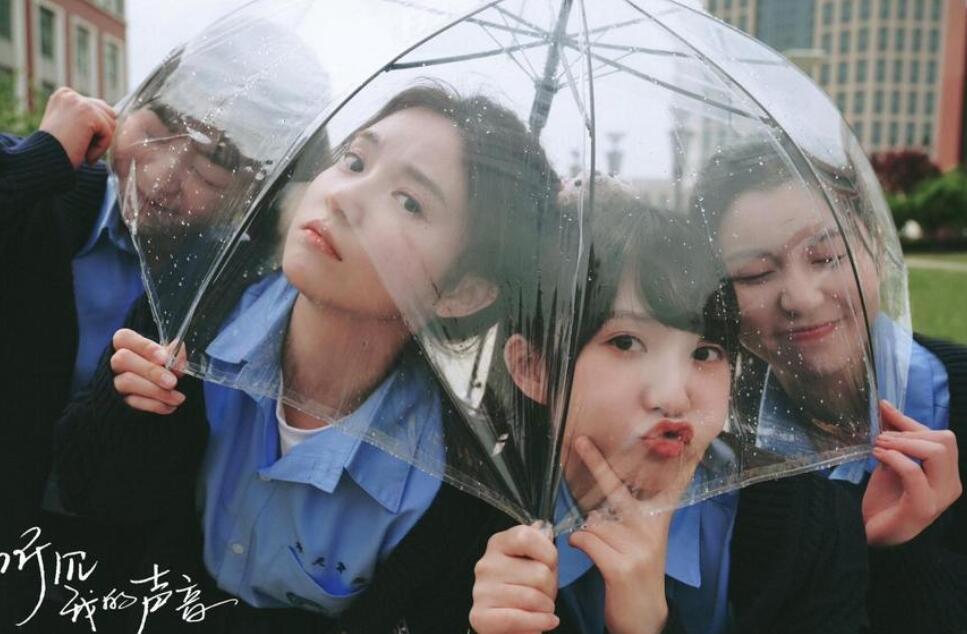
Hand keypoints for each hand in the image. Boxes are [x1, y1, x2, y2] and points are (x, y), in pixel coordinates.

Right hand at [39, 87, 116, 167]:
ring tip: (80, 150)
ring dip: (100, 143)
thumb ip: (88, 117)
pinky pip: (109, 133)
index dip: (95, 129)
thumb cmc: (57, 151)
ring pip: (111, 123)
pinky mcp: (88, 114)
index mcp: (65, 95)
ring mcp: (79, 102)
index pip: (98, 108)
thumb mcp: (71, 127)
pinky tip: (84, 154)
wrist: (44, 162)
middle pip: (108, 113)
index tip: (77, 141)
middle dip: (100, 134)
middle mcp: (71, 94)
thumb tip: (115, 113)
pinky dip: (100, 149)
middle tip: (80, 147)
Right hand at [111, 329, 187, 414]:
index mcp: (126, 344)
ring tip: (177, 398)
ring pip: (126, 382)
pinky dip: (154, 405)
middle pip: (122, 359)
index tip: (164, 358)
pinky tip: (169, 406)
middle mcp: (117, 361)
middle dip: (150, 371)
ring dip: (156, 391)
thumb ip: (172, 353)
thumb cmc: (161, 367)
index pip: (124, 338)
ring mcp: (115, 381)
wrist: (158, 392)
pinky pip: (132, 402)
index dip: (145, 346)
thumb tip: (178, 346)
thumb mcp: (168, 358)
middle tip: (172, 382)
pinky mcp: (119, 401)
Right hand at [469, 523, 559, 633]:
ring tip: (543, 608)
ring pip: (533, 597)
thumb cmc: (522, 587)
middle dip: (551, 586)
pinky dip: (539, 622)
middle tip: (546, 593)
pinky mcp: (480, 617)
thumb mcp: (533, 561)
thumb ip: (539, 543)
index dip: (547, 552)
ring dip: (547, 607)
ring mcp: (481, 591)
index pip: (526, 536)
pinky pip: (519, 619)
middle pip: (538, 572)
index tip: (550, 564)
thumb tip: (545, 528)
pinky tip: (547, 621)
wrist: (505, 620)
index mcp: (498, 544)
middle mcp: (486, 565)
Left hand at [568, 437, 671, 633]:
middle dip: (596, 462)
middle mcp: (651, 530)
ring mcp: (638, 548)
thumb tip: (599, 500)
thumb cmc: (634, 574)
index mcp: (658, 521)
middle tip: (579, 440)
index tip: (691, 441)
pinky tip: (586, 553)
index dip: (678, 464)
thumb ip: (628, 517)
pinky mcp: (621, 566)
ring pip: (591, 523)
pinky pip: (585, 540)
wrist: (643, 618)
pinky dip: (578, 544)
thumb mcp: (643, 542)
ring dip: (586, 534)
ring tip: (601, 551)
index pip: (669, 487)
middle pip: (617, 489)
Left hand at [863, 400, 962, 545]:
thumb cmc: (884, 499)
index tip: (884, 411)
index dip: (911, 422)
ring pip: (936, 452)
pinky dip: (895, 458)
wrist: (870, 533)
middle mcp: (951, 485)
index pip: (942, 437)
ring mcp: (940, 498)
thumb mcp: (890, 460)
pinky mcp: (923, 508)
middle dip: (909, 433)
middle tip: (881, 438)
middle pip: (945, 440)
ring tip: (878, 447)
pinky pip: (914, 472)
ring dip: (902, 443)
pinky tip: (877, 457)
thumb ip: (894, 436)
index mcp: (947, 473)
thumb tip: (885, 405)